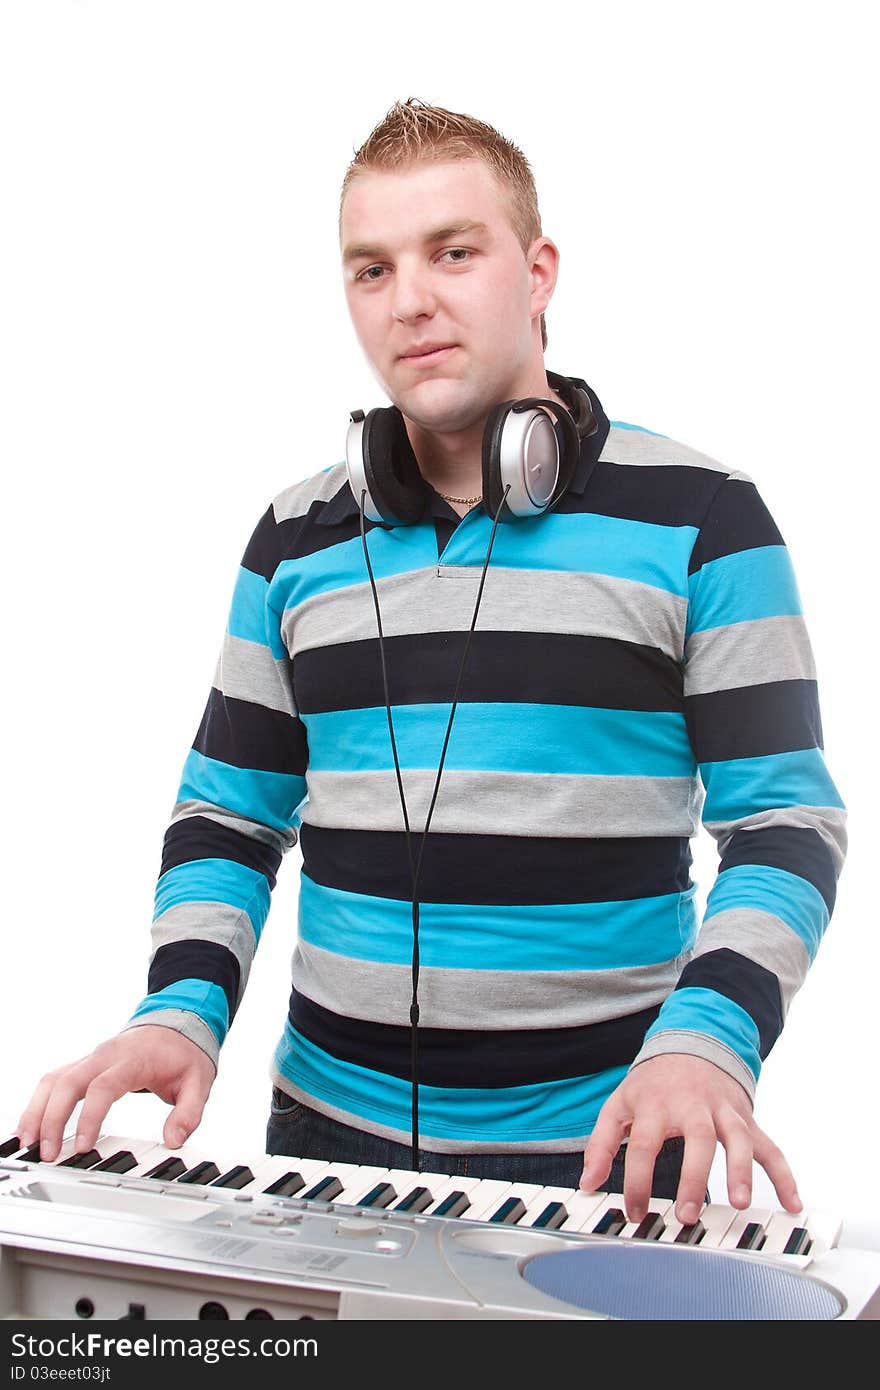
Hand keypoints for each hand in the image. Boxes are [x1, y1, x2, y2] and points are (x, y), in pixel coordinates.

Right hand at [15, 1026, 216, 1160]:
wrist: (176, 1022)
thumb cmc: (183, 1053)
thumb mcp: (200, 1081)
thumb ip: (189, 1112)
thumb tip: (174, 1140)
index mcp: (132, 1059)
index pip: (103, 1086)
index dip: (89, 1117)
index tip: (83, 1146)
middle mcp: (105, 1056)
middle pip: (67, 1082)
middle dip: (51, 1118)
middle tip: (47, 1153)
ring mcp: (91, 1059)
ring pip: (53, 1080)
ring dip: (37, 1110)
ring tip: (27, 1143)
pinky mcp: (84, 1065)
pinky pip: (54, 1081)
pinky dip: (39, 1103)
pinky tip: (31, 1126)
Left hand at [579, 1053, 801, 1226]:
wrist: (693, 1043)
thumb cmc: (654, 1083)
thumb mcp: (620, 1104)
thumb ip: (601, 1143)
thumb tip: (588, 1183)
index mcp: (656, 1104)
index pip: (644, 1144)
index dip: (636, 1181)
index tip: (634, 1211)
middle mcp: (692, 1106)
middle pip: (696, 1139)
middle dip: (693, 1178)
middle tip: (686, 1213)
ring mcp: (723, 1111)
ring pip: (737, 1139)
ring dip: (741, 1171)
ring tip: (740, 1202)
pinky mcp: (745, 1119)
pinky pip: (769, 1146)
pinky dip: (784, 1174)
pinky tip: (791, 1202)